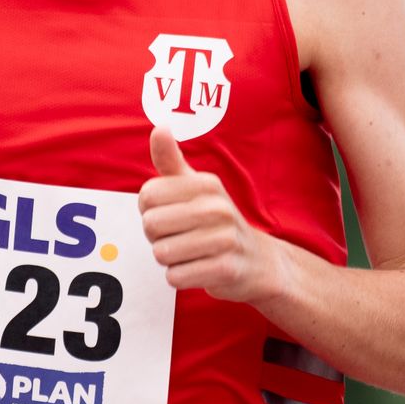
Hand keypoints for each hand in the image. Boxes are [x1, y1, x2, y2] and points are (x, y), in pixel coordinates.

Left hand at [138, 126, 277, 301]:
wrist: (257, 262)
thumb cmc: (215, 222)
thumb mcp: (196, 188)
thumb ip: (171, 160)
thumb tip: (160, 127)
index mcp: (206, 184)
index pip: (146, 196)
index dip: (150, 210)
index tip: (170, 214)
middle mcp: (217, 208)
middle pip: (150, 225)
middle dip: (157, 237)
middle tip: (180, 237)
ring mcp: (224, 239)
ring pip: (161, 253)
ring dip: (169, 259)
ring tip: (191, 253)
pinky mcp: (225, 269)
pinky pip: (176, 276)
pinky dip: (180, 277)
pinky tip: (198, 269)